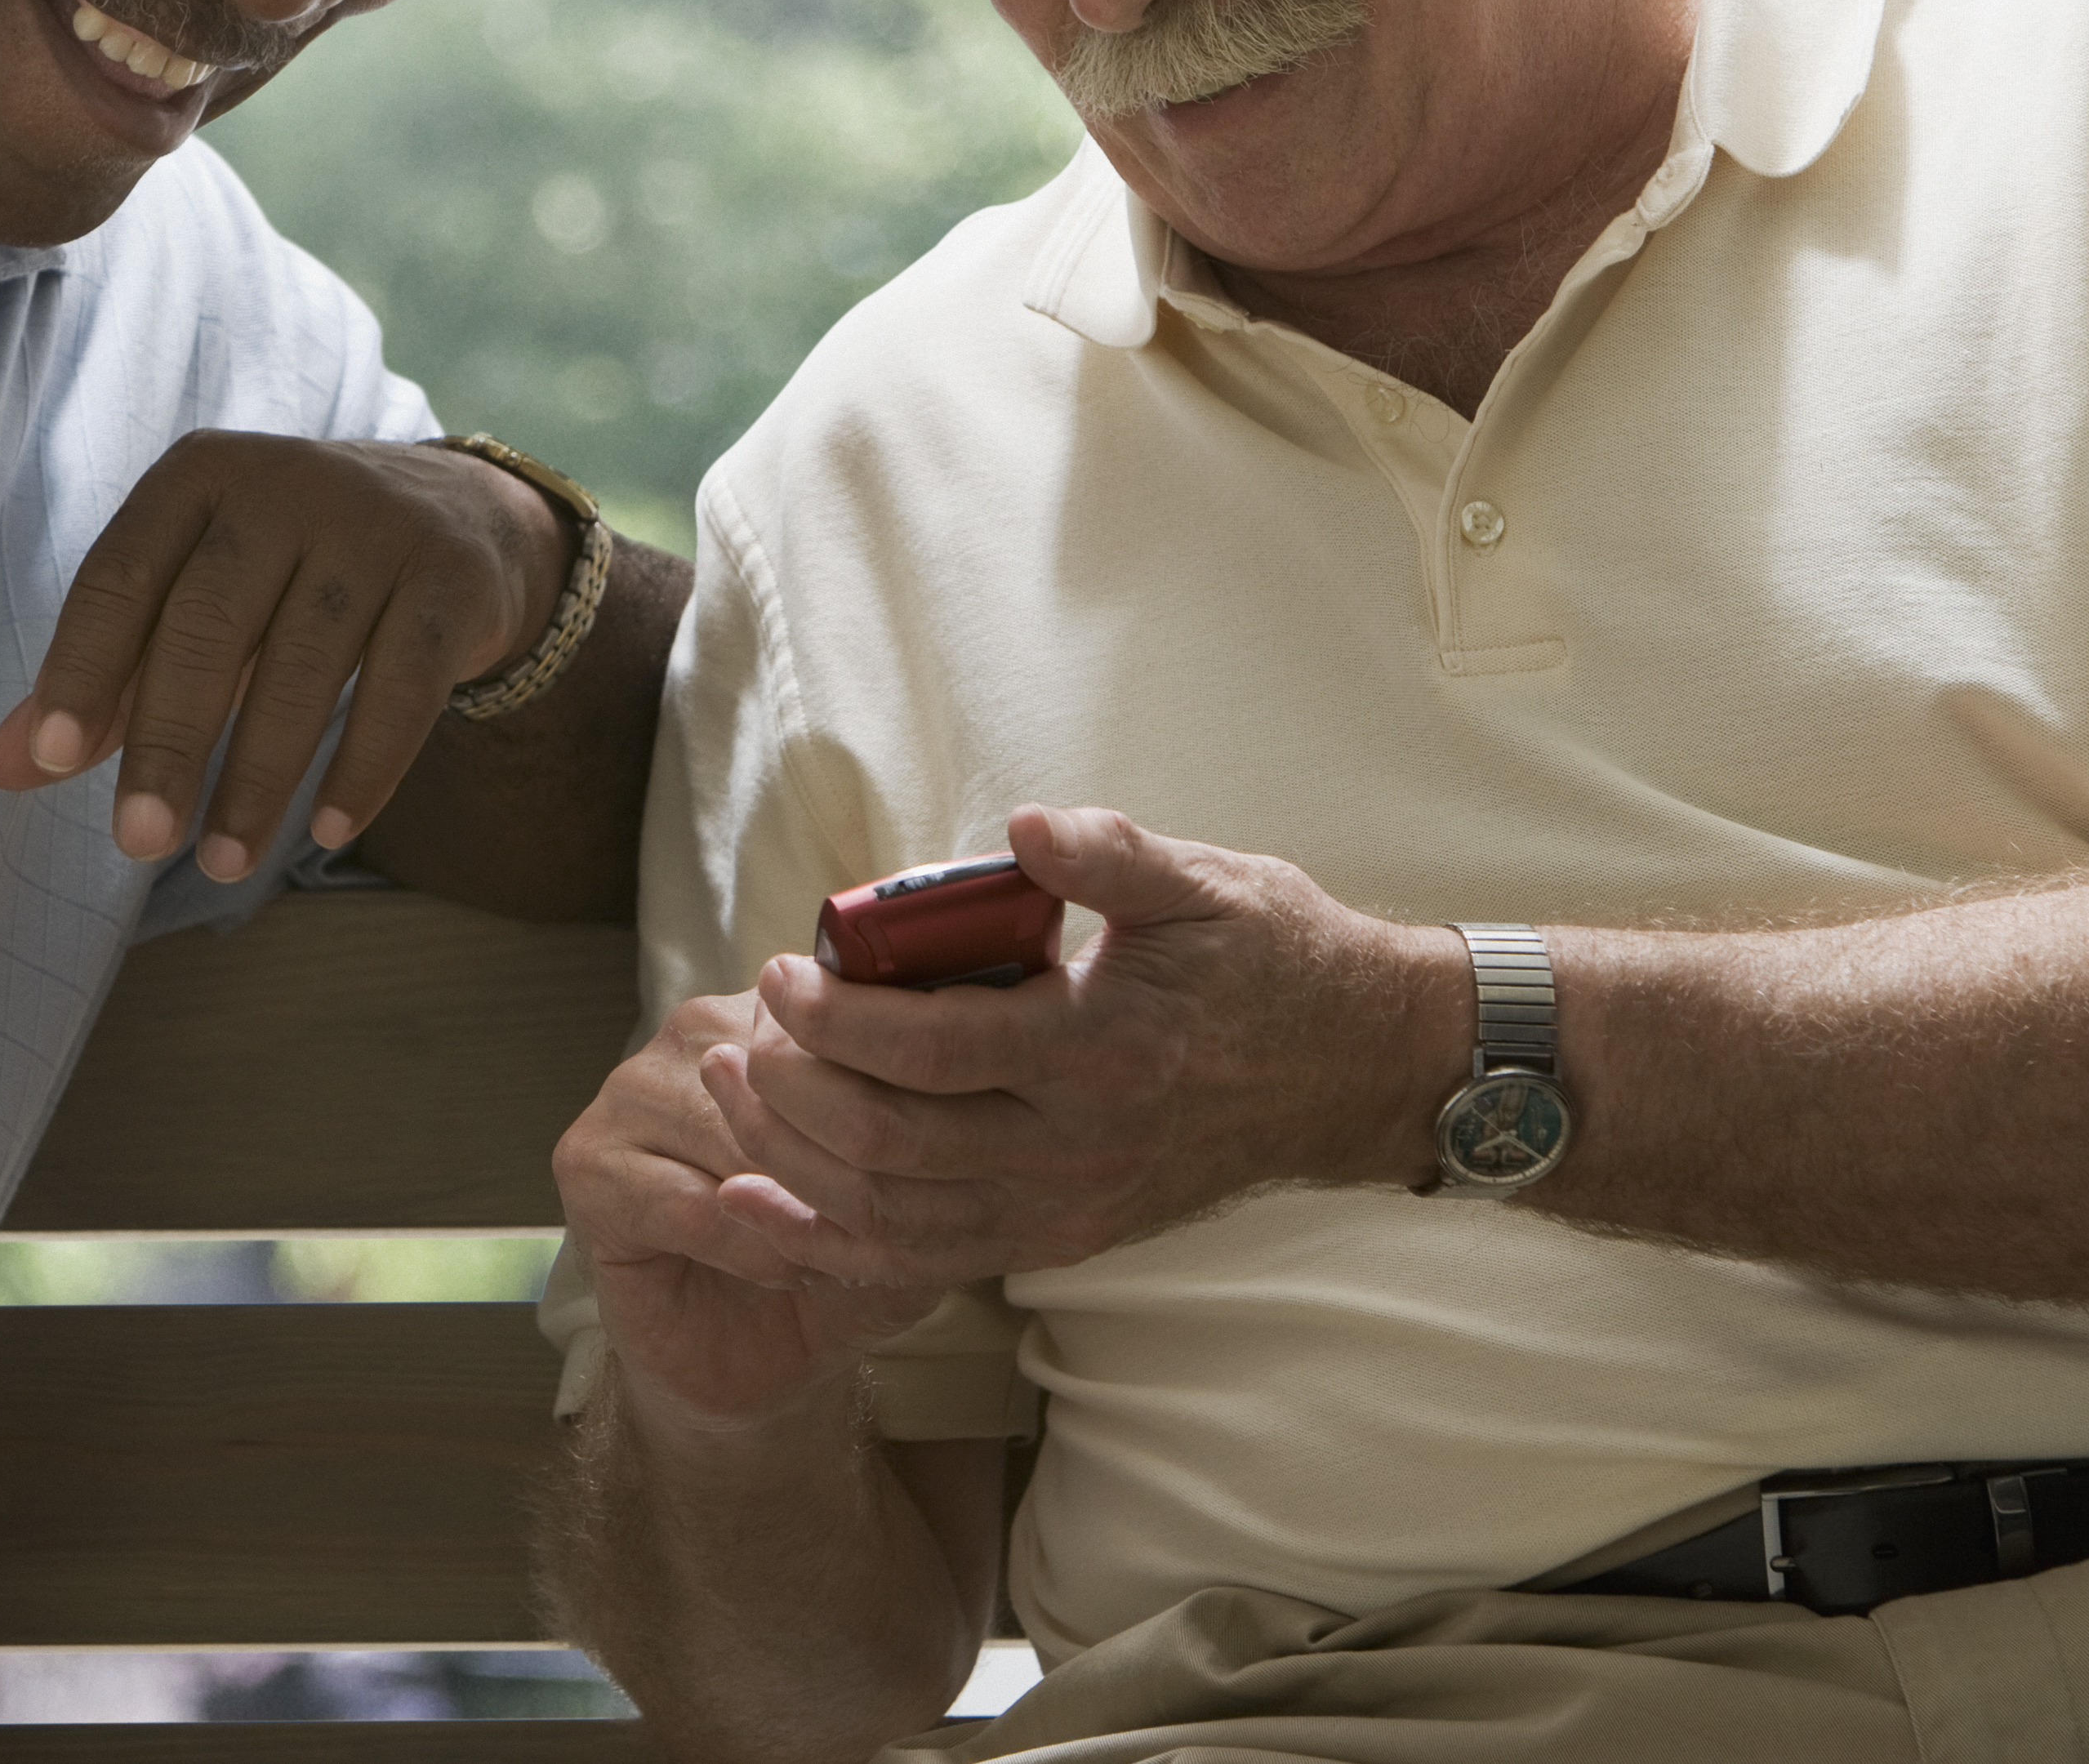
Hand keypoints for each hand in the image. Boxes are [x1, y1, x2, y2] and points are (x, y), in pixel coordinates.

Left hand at [0, 431, 565, 880]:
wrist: (455, 517)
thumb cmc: (285, 574)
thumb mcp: (190, 602)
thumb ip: (104, 678)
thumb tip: (3, 767)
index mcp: (198, 479)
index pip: (121, 574)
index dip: (83, 667)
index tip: (55, 760)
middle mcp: (285, 486)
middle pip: (210, 624)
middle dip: (170, 741)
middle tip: (139, 842)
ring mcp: (375, 527)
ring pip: (307, 663)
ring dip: (260, 777)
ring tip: (223, 864)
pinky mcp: (450, 581)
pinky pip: (403, 688)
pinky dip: (365, 767)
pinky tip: (327, 830)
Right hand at [557, 992, 946, 1435]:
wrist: (763, 1366)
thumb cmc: (842, 1266)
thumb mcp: (916, 1204)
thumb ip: (936, 1140)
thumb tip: (983, 1090)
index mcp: (778, 1013)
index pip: (842, 1016)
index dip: (894, 1095)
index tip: (933, 1159)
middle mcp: (699, 1029)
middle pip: (785, 1070)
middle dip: (843, 1159)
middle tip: (880, 1226)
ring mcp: (632, 1088)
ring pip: (734, 1130)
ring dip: (796, 1207)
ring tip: (830, 1255)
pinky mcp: (589, 1162)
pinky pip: (689, 1199)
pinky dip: (747, 1247)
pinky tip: (778, 1274)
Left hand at [703, 805, 1468, 1284]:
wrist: (1357, 1069)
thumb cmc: (1272, 959)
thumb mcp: (1203, 883)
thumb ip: (1110, 854)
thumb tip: (1025, 829)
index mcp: (1102, 1051)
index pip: (933, 1052)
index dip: (837, 1018)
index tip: (782, 968)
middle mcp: (1078, 1150)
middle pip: (893, 1147)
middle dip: (793, 1093)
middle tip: (741, 1031)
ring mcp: (1069, 1209)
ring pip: (895, 1217)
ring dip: (794, 1163)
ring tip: (731, 1094)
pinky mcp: (1063, 1238)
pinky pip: (927, 1259)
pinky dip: (834, 1240)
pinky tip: (767, 1203)